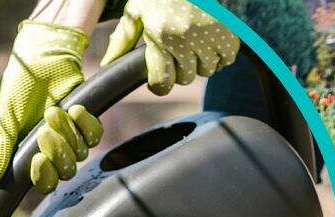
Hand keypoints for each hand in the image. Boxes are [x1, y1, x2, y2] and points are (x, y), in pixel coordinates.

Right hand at [0, 20, 104, 192]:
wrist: (40, 58)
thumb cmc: (19, 88)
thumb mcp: (5, 119)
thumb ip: (0, 148)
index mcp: (31, 154)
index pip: (44, 182)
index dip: (43, 176)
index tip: (36, 157)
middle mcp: (53, 150)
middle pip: (65, 172)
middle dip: (57, 151)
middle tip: (44, 128)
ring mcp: (71, 136)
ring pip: (81, 153)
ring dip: (68, 133)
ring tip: (53, 111)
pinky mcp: (86, 121)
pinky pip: (95, 135)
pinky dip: (85, 124)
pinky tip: (74, 109)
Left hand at [101, 0, 240, 94]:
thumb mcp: (134, 13)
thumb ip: (122, 40)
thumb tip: (107, 64)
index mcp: (160, 36)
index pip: (162, 81)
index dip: (159, 86)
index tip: (158, 80)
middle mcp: (185, 37)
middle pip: (185, 78)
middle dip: (178, 73)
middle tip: (174, 58)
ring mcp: (208, 32)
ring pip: (207, 70)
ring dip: (199, 65)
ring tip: (191, 51)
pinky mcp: (227, 27)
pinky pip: (228, 57)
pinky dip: (220, 57)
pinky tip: (209, 48)